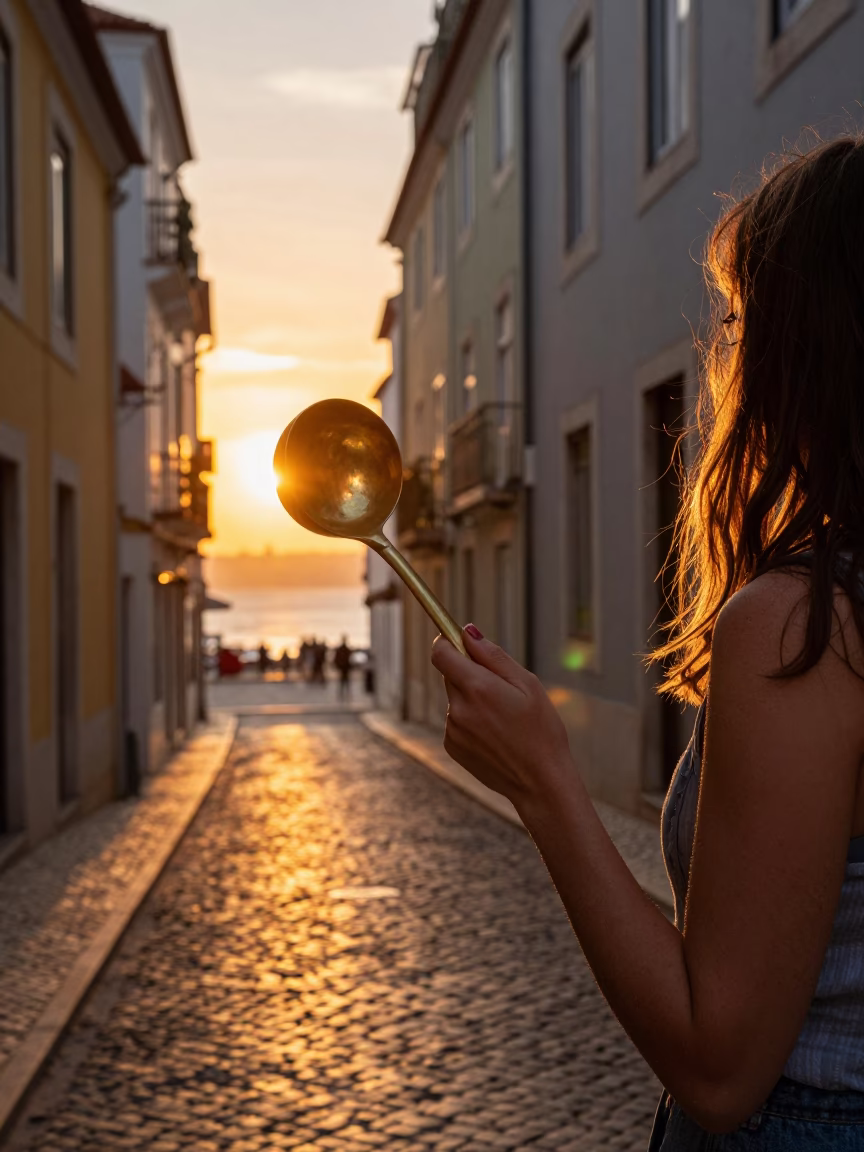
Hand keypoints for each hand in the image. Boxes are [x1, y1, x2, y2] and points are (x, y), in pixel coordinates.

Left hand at [430, 624, 577, 813]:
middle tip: (501, 689)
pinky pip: (456, 721)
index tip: (459, 642)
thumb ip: (493, 656)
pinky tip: (495, 734)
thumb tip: (467, 632)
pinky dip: (470, 721)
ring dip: (472, 699)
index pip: (440, 652)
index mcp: (477, 688)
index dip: (447, 641)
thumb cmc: (541, 730)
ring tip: (503, 718)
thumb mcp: (527, 684)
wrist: (540, 781)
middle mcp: (458, 708)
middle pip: (450, 674)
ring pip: (456, 698)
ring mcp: (452, 729)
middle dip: (470, 673)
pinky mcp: (451, 746)